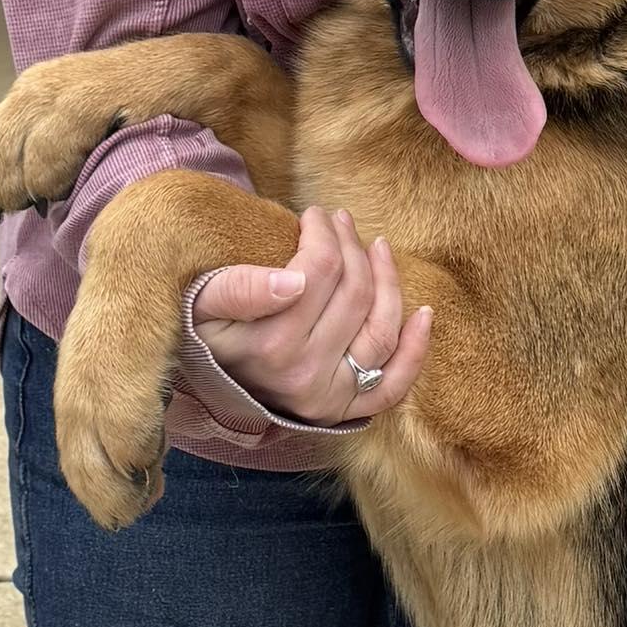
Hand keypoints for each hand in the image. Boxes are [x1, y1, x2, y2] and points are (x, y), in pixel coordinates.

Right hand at [193, 205, 431, 427]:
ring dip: (390, 281)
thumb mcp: (202, 302)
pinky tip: (425, 315)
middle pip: (355, 294)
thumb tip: (294, 279)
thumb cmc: (204, 331)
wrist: (205, 384)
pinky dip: (415, 350)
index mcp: (270, 344)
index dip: (323, 232)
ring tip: (378, 248)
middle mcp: (305, 375)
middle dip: (353, 246)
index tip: (314, 215)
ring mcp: (329, 398)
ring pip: (381, 330)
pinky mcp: (345, 411)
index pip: (320, 270)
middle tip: (342, 222)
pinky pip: (394, 385)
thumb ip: (240, 288)